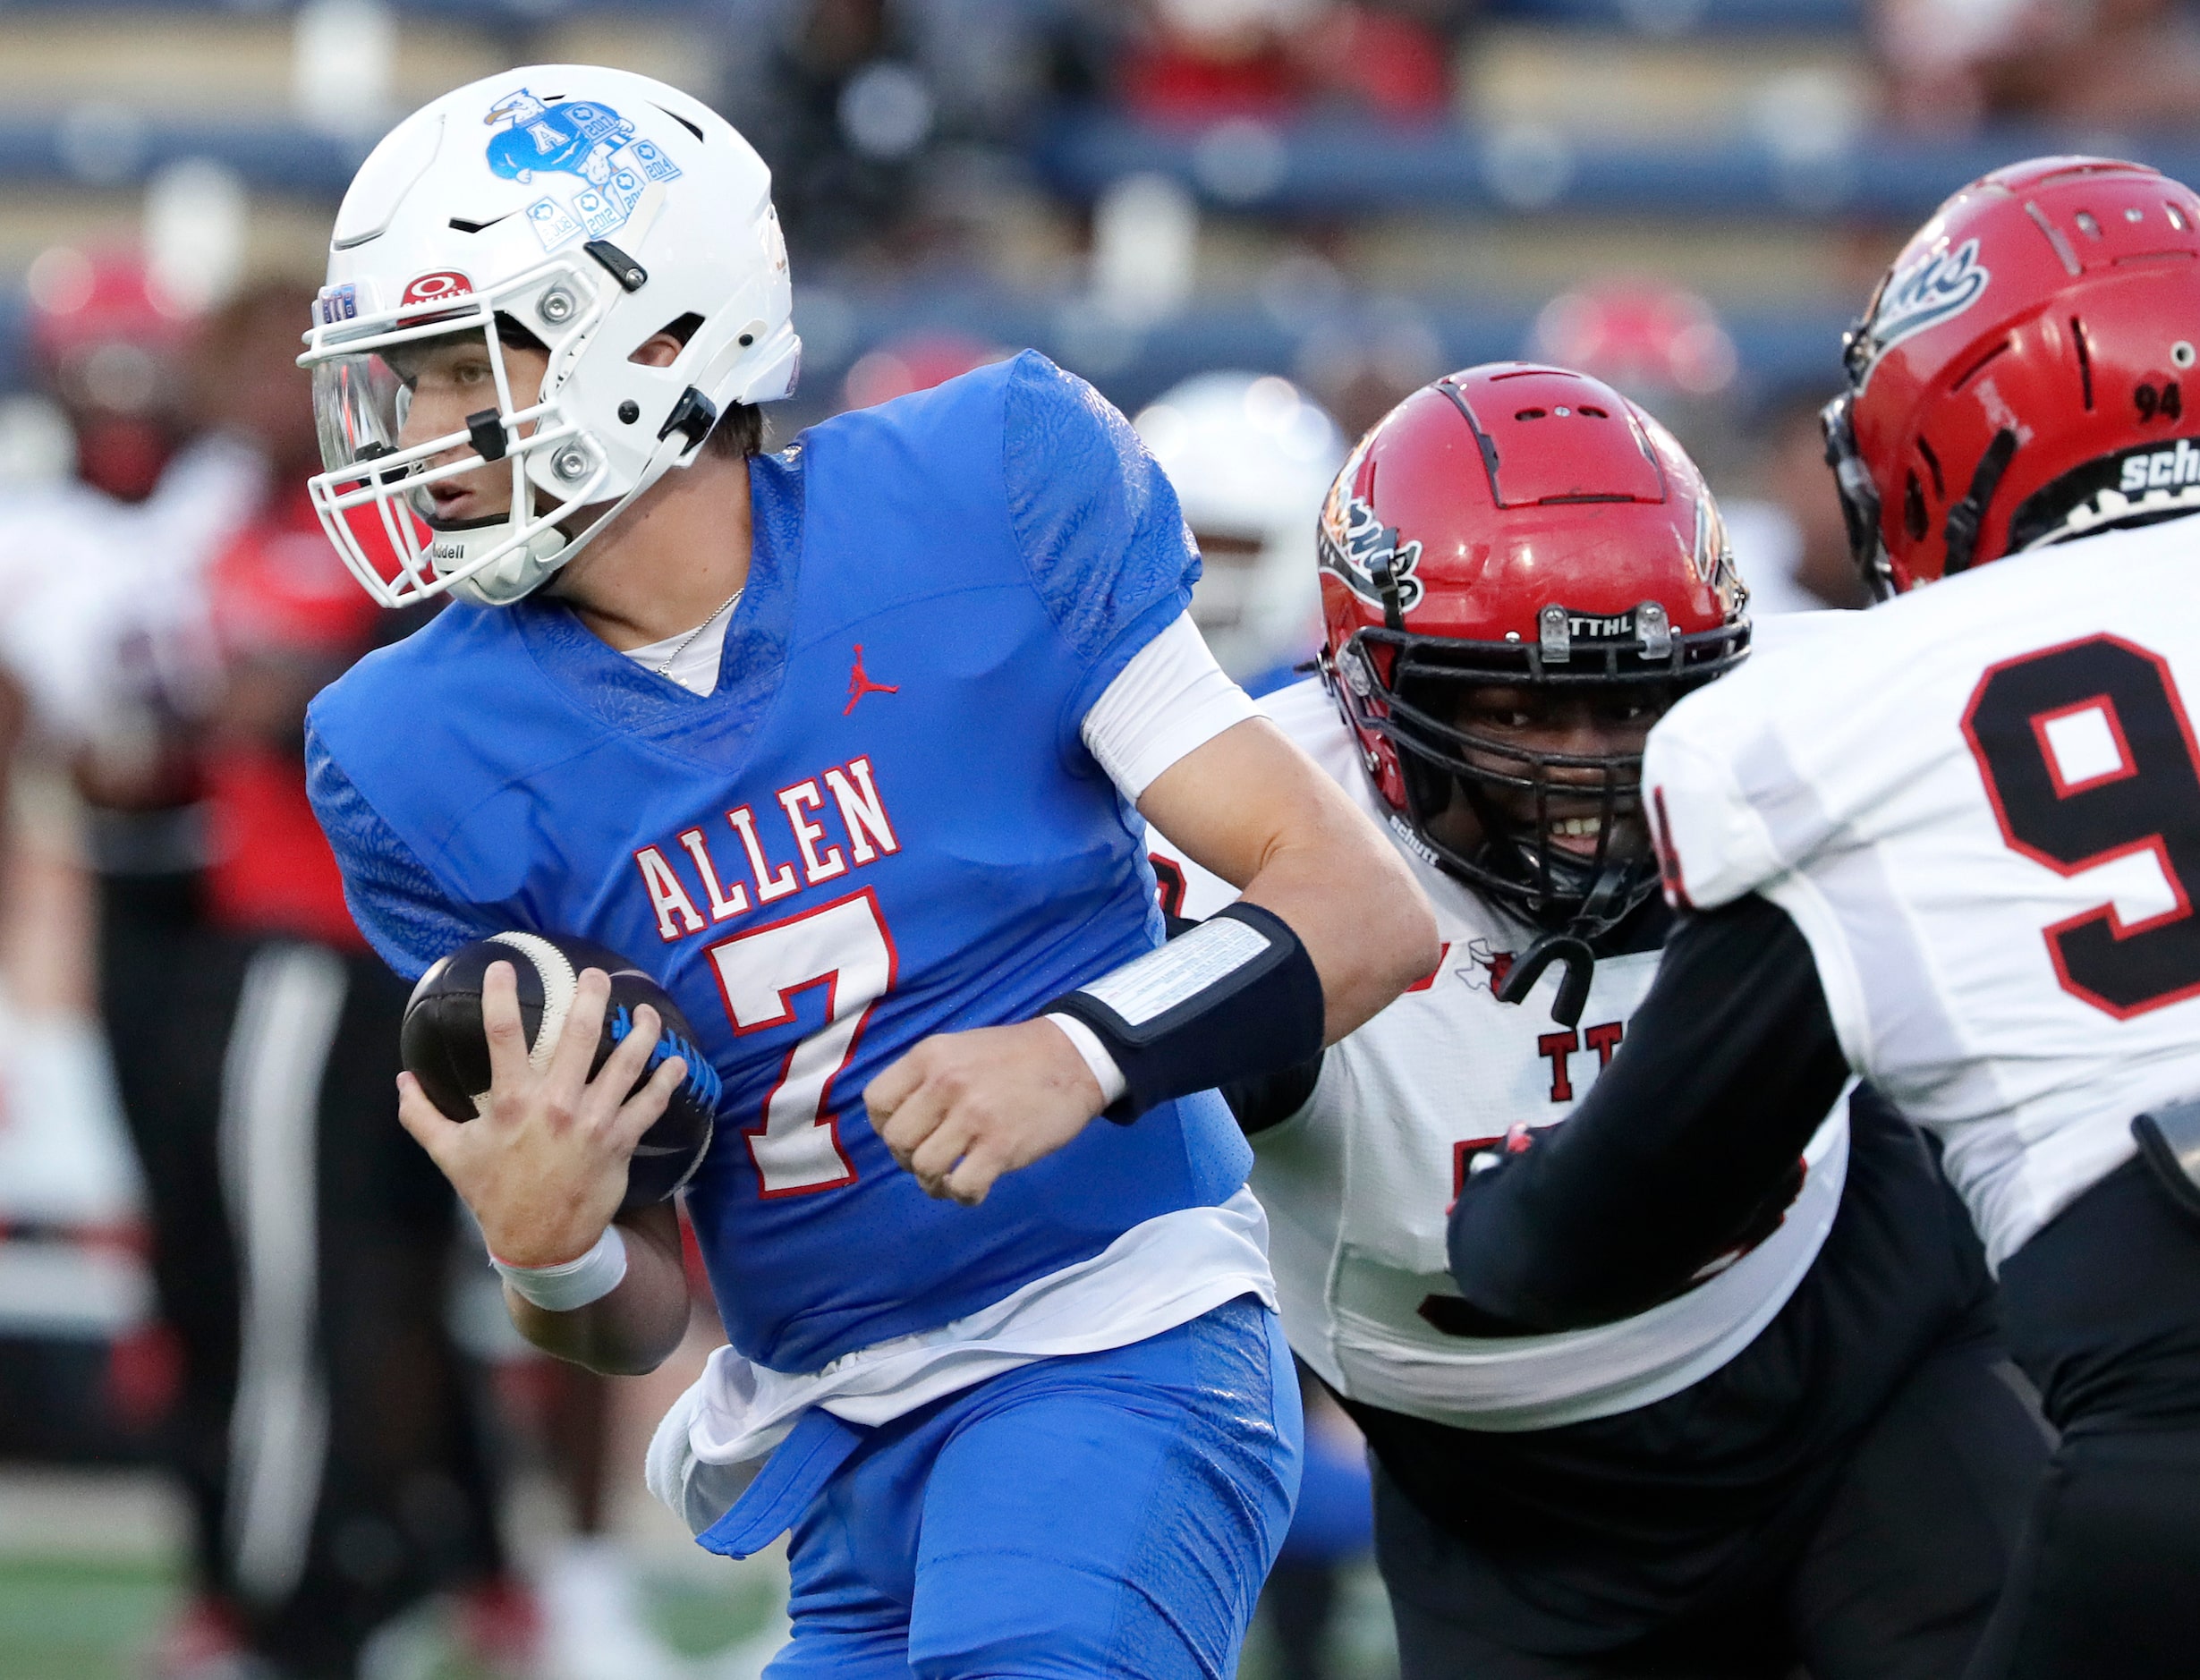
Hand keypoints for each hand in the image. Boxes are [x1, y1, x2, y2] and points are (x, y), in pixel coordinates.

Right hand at [396, 960, 688, 1266]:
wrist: (541, 1243)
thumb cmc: (494, 1194)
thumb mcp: (450, 1155)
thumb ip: (422, 1114)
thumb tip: (401, 1078)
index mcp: (512, 1102)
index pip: (502, 1035)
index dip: (501, 995)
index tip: (506, 964)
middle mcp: (555, 1104)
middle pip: (581, 1034)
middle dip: (593, 996)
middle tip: (599, 975)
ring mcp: (593, 1121)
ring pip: (627, 1062)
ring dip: (643, 1030)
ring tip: (647, 1010)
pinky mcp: (621, 1141)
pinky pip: (652, 1102)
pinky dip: (668, 1079)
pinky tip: (678, 1060)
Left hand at [866, 1019, 1105, 1205]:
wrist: (1074, 1058)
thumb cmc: (1013, 1057)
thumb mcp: (959, 1048)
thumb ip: (925, 1078)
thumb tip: (896, 1124)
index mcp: (929, 1056)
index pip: (876, 1102)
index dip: (885, 1126)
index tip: (910, 1132)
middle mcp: (945, 1084)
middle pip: (896, 1140)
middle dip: (908, 1158)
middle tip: (933, 1156)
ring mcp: (973, 1116)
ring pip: (924, 1168)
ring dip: (933, 1182)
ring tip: (952, 1176)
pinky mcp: (1000, 1147)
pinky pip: (962, 1188)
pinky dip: (963, 1196)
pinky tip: (975, 1186)